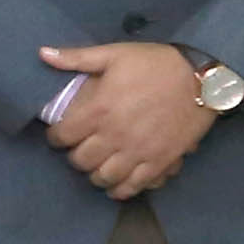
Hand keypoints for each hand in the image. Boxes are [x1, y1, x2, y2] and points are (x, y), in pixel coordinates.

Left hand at [43, 42, 218, 198]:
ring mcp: (139, 152)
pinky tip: (118, 184)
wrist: (201, 79)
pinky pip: (135, 186)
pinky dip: (122, 190)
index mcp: (98, 110)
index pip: (63, 136)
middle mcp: (115, 135)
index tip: (60, 134)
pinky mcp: (161, 162)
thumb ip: (76, 58)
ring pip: (105, 178)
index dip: (56, 137)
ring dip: (96, 175)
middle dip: (75, 156)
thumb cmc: (154, 64)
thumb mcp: (113, 54)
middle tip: (79, 149)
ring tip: (97, 167)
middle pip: (81, 161)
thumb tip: (42, 53)